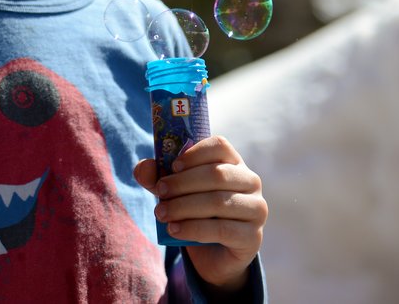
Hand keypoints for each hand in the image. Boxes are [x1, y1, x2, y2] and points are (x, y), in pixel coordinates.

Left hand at [134, 135, 266, 292]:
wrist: (214, 252)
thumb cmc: (195, 210)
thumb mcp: (174, 191)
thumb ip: (157, 177)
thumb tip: (142, 168)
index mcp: (233, 162)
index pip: (220, 146)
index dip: (195, 153)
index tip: (172, 166)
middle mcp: (250, 182)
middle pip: (217, 174)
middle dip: (183, 183)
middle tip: (160, 192)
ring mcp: (256, 209)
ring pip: (219, 202)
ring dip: (184, 207)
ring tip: (161, 213)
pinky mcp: (253, 236)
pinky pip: (222, 229)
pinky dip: (193, 229)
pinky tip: (174, 230)